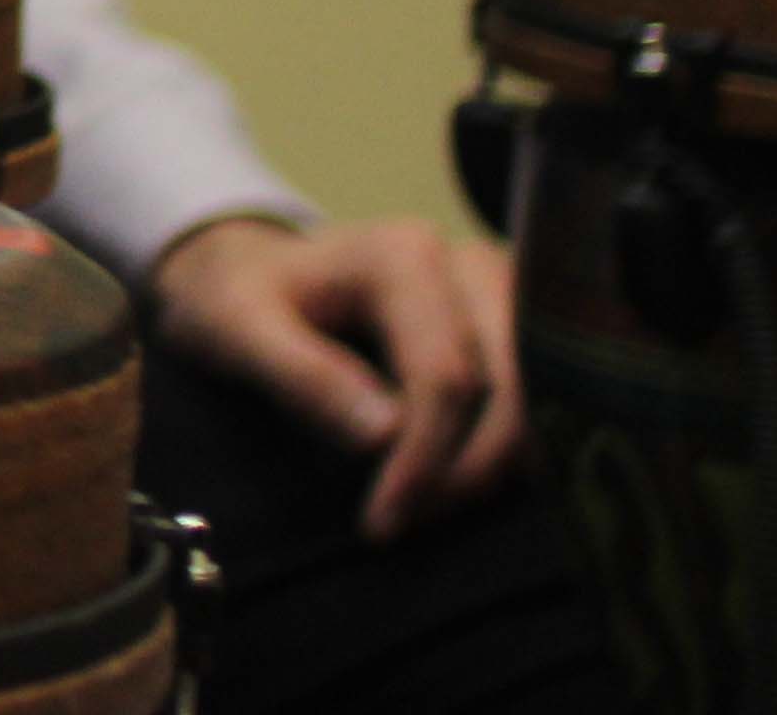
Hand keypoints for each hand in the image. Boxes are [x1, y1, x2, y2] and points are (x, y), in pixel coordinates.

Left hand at [151, 214, 522, 538]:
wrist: (244, 270)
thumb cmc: (236, 297)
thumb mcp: (238, 330)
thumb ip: (305, 377)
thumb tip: (389, 436)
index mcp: (400, 256)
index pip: (445, 377)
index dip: (426, 459)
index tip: (386, 519)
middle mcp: (462, 262)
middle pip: (512, 385)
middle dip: (472, 467)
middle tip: (413, 520)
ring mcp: (495, 287)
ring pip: (540, 390)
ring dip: (499, 460)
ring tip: (430, 504)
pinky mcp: (506, 318)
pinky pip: (538, 388)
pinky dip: (512, 441)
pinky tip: (462, 478)